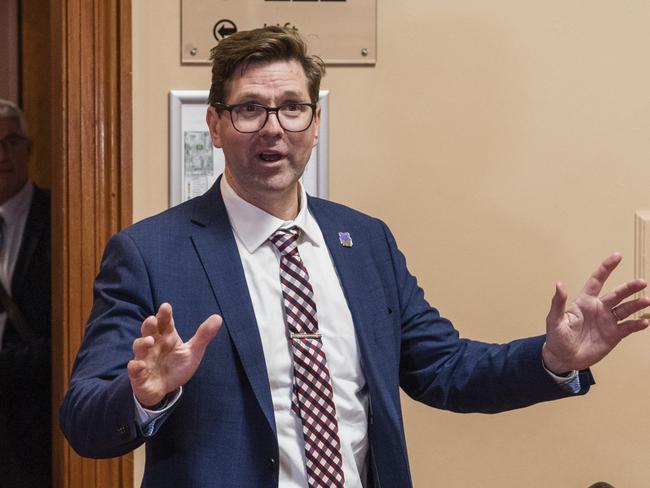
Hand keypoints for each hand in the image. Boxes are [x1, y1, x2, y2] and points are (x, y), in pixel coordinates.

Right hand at [127, 303, 221, 406]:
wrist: (164, 389)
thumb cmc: (176, 366)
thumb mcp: (192, 351)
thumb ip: (203, 336)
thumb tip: (218, 317)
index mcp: (167, 337)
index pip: (165, 322)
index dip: (164, 314)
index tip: (166, 306)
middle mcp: (154, 344)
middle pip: (149, 331)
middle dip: (149, 325)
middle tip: (152, 319)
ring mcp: (145, 358)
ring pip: (139, 347)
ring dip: (143, 343)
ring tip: (150, 341)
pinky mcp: (139, 374)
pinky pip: (134, 369)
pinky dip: (135, 367)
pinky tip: (139, 365)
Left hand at [542, 253, 649, 373]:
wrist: (564, 358)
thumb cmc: (556, 337)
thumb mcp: (554, 320)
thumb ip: (558, 302)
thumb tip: (559, 284)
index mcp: (584, 302)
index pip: (597, 280)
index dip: (606, 268)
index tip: (617, 256)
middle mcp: (598, 308)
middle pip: (616, 294)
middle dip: (629, 287)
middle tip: (641, 282)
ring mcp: (607, 321)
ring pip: (625, 309)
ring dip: (636, 304)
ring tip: (646, 301)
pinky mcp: (614, 335)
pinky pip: (628, 327)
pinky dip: (637, 324)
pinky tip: (644, 321)